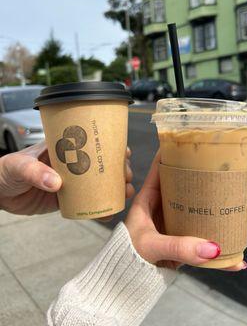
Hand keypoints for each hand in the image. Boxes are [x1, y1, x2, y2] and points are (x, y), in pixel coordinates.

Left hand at [0, 142, 133, 215]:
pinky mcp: (65, 199)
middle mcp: (71, 163)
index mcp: (63, 148)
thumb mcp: (19, 166)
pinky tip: (110, 212)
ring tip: (126, 193)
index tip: (124, 151)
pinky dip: (100, 207)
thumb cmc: (6, 170)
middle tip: (127, 176)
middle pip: (101, 164)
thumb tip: (57, 183)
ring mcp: (70, 182)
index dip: (110, 145)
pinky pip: (87, 203)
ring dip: (115, 187)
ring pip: (98, 183)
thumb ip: (35, 172)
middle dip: (119, 169)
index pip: (91, 142)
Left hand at [125, 152, 246, 270]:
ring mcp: (173, 222)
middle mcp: (162, 206)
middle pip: (181, 184)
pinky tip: (236, 253)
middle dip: (197, 175)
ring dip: (210, 205)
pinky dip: (217, 246)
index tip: (186, 139)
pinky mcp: (182, 240)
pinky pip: (201, 237)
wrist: (128, 282)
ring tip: (230, 199)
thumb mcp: (151, 246)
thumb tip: (212, 247)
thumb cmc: (128, 257)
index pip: (158, 168)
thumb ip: (178, 247)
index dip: (170, 153)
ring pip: (194, 207)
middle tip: (216, 165)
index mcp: (148, 199)